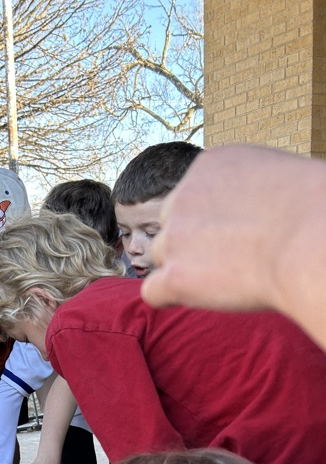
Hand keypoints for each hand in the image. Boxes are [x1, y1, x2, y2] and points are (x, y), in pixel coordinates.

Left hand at [144, 145, 300, 313]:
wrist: (313, 240)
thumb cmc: (315, 212)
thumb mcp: (276, 178)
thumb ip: (248, 191)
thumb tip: (245, 216)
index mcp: (210, 165)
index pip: (194, 197)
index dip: (215, 220)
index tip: (242, 231)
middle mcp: (183, 195)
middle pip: (173, 226)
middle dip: (195, 243)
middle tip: (234, 258)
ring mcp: (174, 236)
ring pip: (162, 257)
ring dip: (186, 269)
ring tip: (227, 277)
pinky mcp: (174, 275)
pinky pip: (152, 292)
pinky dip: (170, 297)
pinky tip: (194, 298)